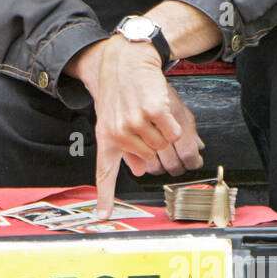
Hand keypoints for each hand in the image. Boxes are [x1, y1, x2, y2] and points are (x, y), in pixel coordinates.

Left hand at [69, 36, 203, 215]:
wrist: (126, 60)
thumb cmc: (122, 89)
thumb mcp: (113, 119)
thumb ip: (126, 147)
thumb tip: (140, 170)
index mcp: (107, 138)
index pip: (105, 173)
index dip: (105, 197)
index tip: (102, 217)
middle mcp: (118, 134)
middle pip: (151, 157)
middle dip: (156, 143)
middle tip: (148, 122)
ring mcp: (134, 123)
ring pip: (164, 145)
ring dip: (165, 131)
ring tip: (151, 112)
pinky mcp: (152, 112)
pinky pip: (174, 133)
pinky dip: (174, 123)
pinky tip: (160, 107)